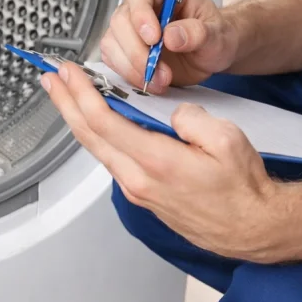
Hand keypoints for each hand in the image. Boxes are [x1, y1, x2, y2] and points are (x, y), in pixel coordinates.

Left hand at [42, 61, 289, 263]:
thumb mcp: (226, 140)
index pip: (104, 121)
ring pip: (98, 149)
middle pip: (89, 136)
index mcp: (156, 162)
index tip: (68, 73)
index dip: (80, 93)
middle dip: (66, 103)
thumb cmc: (243, 189)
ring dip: (78, 119)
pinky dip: (98, 136)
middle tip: (50, 79)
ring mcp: (138, 190)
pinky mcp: (143, 195)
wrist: (251, 228)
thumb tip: (169, 111)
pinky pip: (112, 160)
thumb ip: (190, 117)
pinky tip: (97, 123)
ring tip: (66, 97)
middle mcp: (139, 180)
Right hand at [100, 0, 236, 93]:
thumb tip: (172, 36)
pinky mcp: (125, 50)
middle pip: (121, 21)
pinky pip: (113, 61)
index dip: (141, 15)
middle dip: (137, 50)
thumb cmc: (216, 36)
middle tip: (158, 69)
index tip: (154, 38)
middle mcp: (142, 6)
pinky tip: (151, 82)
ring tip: (161, 80)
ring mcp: (130, 28)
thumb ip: (198, 32)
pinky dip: (129, 75)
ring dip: (133, 67)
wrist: (212, 54)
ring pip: (112, 43)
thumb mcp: (217, 34)